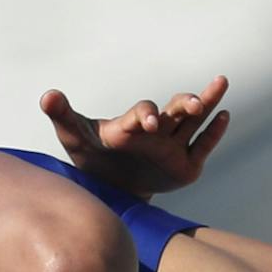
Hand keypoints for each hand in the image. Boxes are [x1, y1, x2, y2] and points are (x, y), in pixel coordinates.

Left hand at [39, 75, 231, 196]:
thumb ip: (63, 116)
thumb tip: (47, 96)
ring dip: (208, 101)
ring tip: (221, 82)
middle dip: (186, 102)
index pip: (143, 112)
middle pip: (176, 108)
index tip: (147, 125)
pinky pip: (203, 146)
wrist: (107, 189)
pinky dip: (214, 132)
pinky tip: (224, 117)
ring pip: (195, 120)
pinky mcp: (186, 167)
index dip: (145, 115)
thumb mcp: (74, 138)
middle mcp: (157, 130)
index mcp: (132, 123)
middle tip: (193, 104)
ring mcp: (174, 147)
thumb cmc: (91, 158)